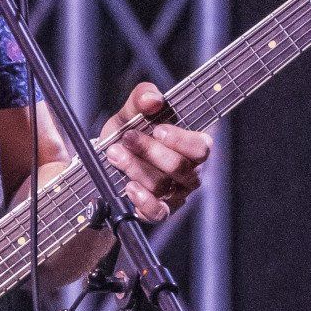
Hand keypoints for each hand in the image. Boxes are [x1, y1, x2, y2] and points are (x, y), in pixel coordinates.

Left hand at [98, 82, 209, 223]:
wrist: (109, 160)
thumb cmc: (130, 133)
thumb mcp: (132, 112)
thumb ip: (142, 98)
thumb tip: (153, 99)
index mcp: (192, 147)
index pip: (201, 147)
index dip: (181, 140)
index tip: (158, 129)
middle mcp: (189, 173)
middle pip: (179, 167)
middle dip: (150, 151)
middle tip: (127, 138)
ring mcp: (176, 194)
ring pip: (163, 186)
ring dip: (136, 168)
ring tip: (115, 154)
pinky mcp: (159, 211)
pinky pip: (158, 212)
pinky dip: (143, 201)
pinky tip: (129, 187)